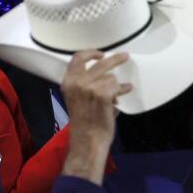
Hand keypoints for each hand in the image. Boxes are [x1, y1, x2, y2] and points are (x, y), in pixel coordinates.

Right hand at [61, 50, 130, 180]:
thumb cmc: (84, 122)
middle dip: (116, 59)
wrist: (87, 140)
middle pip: (100, 63)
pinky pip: (117, 87)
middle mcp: (77, 82)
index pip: (77, 58)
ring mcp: (89, 87)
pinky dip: (122, 90)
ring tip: (118, 94)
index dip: (91, 53)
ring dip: (116, 86)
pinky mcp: (102, 94)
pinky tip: (125, 92)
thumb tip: (106, 74)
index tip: (101, 54)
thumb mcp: (77, 98)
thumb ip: (86, 84)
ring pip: (111, 78)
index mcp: (68, 82)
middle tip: (125, 56)